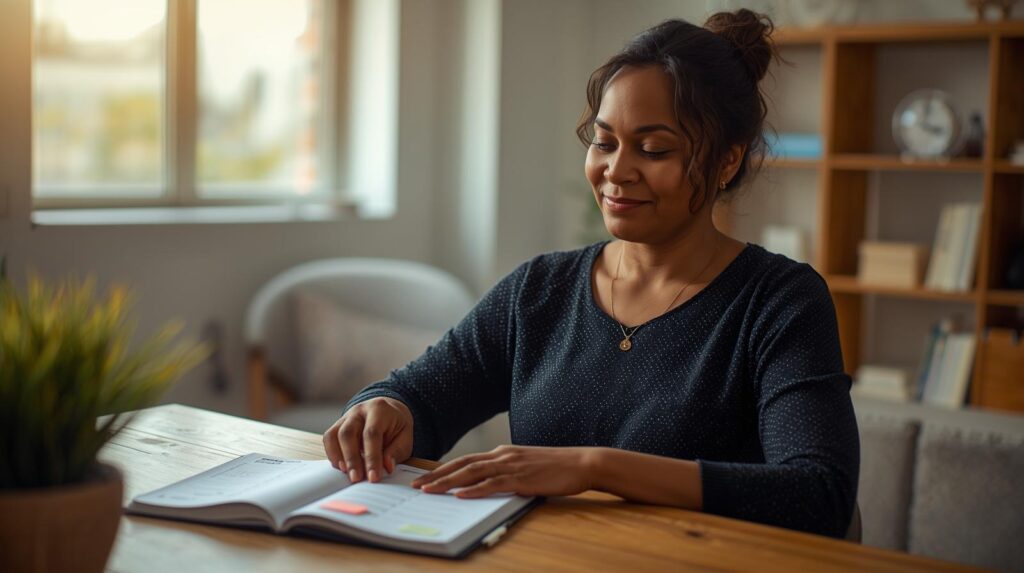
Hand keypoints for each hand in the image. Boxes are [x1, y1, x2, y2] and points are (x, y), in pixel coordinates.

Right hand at [322, 397, 412, 483]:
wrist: (388, 411)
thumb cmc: (396, 427)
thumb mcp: (405, 437)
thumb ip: (396, 451)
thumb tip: (386, 467)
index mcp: (379, 410)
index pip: (372, 434)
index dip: (372, 457)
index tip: (373, 477)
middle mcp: (359, 411)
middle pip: (348, 433)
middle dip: (351, 459)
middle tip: (356, 479)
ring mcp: (346, 417)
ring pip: (334, 435)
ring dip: (338, 457)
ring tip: (347, 474)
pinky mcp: (337, 425)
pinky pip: (329, 439)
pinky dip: (333, 455)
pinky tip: (342, 467)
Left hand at [410, 445, 597, 498]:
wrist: (582, 462)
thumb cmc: (556, 468)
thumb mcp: (526, 467)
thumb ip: (507, 473)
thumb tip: (487, 485)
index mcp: (503, 453)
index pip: (466, 460)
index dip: (444, 469)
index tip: (425, 478)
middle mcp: (503, 455)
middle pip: (463, 465)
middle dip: (437, 476)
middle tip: (417, 486)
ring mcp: (512, 465)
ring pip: (472, 473)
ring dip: (449, 482)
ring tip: (430, 491)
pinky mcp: (522, 478)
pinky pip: (493, 484)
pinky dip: (474, 490)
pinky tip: (461, 495)